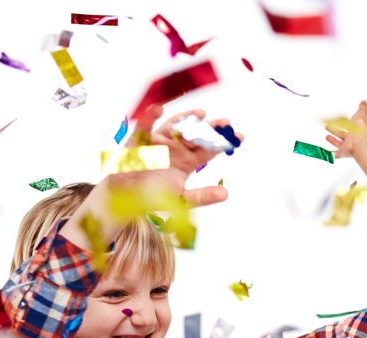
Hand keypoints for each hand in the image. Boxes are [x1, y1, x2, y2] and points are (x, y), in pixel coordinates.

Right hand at [110, 104, 236, 207]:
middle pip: (195, 135)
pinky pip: (144, 125)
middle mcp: (176, 148)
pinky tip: (158, 108)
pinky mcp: (139, 139)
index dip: (223, 143)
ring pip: (174, 127)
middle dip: (210, 128)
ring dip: (186, 120)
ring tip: (201, 114)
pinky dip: (150, 116)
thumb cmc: (154, 197)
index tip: (239, 136)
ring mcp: (158, 142)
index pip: (208, 150)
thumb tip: (226, 194)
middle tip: (225, 123)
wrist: (127, 198)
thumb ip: (203, 196)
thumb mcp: (182, 199)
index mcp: (188, 161)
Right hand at [325, 100, 366, 158]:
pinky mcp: (343, 152)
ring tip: (327, 137)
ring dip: (332, 140)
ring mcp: (347, 145)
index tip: (340, 121)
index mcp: (355, 128)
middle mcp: (351, 137)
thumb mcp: (362, 113)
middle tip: (328, 127)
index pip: (348, 124)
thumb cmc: (361, 127)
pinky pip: (336, 154)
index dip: (343, 122)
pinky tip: (326, 153)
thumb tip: (365, 102)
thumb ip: (362, 107)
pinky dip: (330, 154)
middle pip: (341, 134)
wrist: (360, 140)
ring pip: (338, 143)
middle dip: (335, 131)